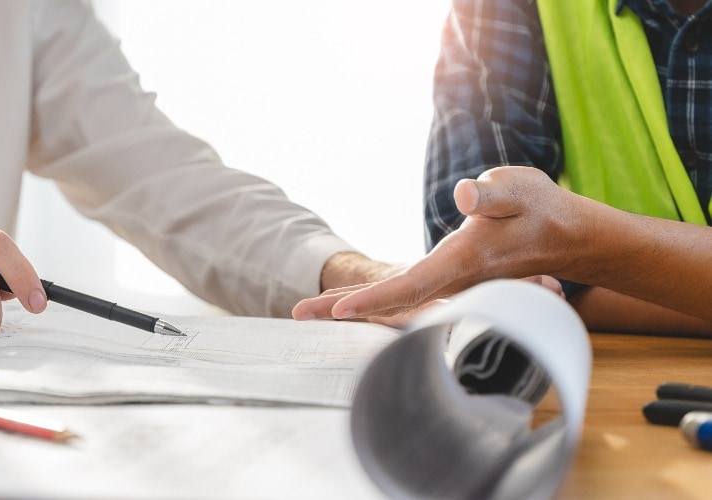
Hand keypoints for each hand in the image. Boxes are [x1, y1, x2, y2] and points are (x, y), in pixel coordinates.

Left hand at [294, 167, 579, 319]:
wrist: (565, 235)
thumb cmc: (539, 208)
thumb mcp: (518, 189)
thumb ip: (491, 194)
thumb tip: (464, 195)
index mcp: (461, 262)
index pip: (410, 286)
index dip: (372, 299)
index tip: (337, 311)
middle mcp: (450, 281)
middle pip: (390, 302)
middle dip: (344, 309)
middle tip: (296, 314)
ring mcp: (447, 286)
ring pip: (392, 302)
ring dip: (352, 307)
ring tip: (307, 311)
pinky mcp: (446, 281)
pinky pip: (402, 296)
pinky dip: (372, 300)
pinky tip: (348, 303)